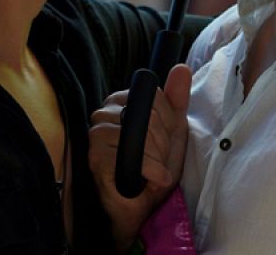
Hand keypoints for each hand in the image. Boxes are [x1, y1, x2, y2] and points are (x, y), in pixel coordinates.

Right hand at [88, 64, 190, 253]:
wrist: (144, 208)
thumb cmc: (156, 168)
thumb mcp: (173, 131)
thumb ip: (176, 99)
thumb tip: (181, 68)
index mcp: (120, 102)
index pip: (151, 96)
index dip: (167, 122)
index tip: (166, 143)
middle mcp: (104, 113)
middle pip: (145, 112)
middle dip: (162, 143)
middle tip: (161, 162)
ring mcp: (96, 134)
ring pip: (136, 132)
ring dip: (156, 157)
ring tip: (157, 172)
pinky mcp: (94, 157)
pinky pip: (128, 153)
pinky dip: (148, 168)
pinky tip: (152, 179)